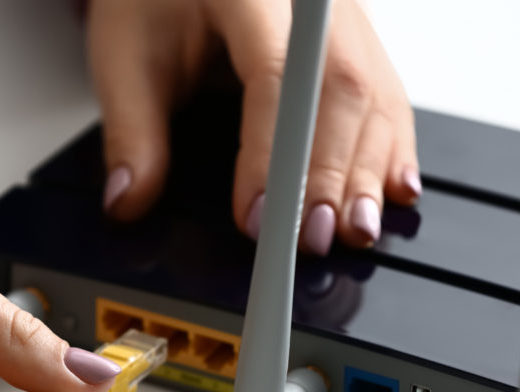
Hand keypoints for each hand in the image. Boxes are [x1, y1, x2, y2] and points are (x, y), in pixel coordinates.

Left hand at [87, 0, 418, 252]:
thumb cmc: (158, 1)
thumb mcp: (126, 56)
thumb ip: (132, 132)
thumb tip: (129, 200)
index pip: (273, 75)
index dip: (270, 153)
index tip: (257, 216)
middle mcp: (311, 0)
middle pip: (342, 88)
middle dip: (332, 174)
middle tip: (312, 239)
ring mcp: (344, 18)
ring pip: (376, 95)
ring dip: (368, 172)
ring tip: (354, 232)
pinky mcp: (359, 42)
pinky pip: (389, 95)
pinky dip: (391, 149)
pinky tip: (393, 191)